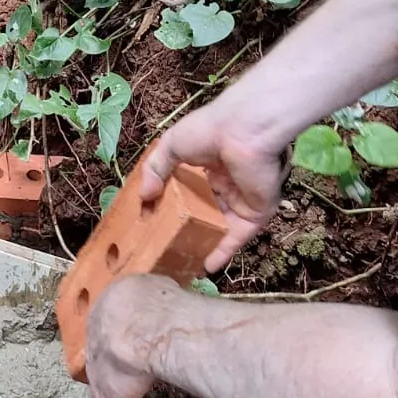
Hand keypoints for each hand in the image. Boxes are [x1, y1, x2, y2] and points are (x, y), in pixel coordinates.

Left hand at [84, 276, 170, 397]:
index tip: (148, 361)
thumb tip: (169, 299)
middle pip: (110, 371)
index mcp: (103, 316)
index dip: (130, 353)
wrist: (144, 321)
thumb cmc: (154, 300)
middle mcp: (94, 346)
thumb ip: (155, 298)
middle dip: (130, 386)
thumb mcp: (154, 288)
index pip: (112, 338)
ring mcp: (99, 376)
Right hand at [139, 101, 288, 271]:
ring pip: (220, 228)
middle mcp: (226, 185)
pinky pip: (237, 237)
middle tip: (168, 245)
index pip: (191, 191)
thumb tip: (143, 197)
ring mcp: (241, 200)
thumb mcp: (170, 145)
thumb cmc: (207, 130)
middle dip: (189, 228)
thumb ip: (155, 169)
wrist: (243, 131)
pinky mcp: (255, 213)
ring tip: (183, 262)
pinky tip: (206, 267)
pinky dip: (223, 252)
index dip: (175, 205)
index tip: (155, 220)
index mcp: (208, 166)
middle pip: (205, 212)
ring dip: (204, 243)